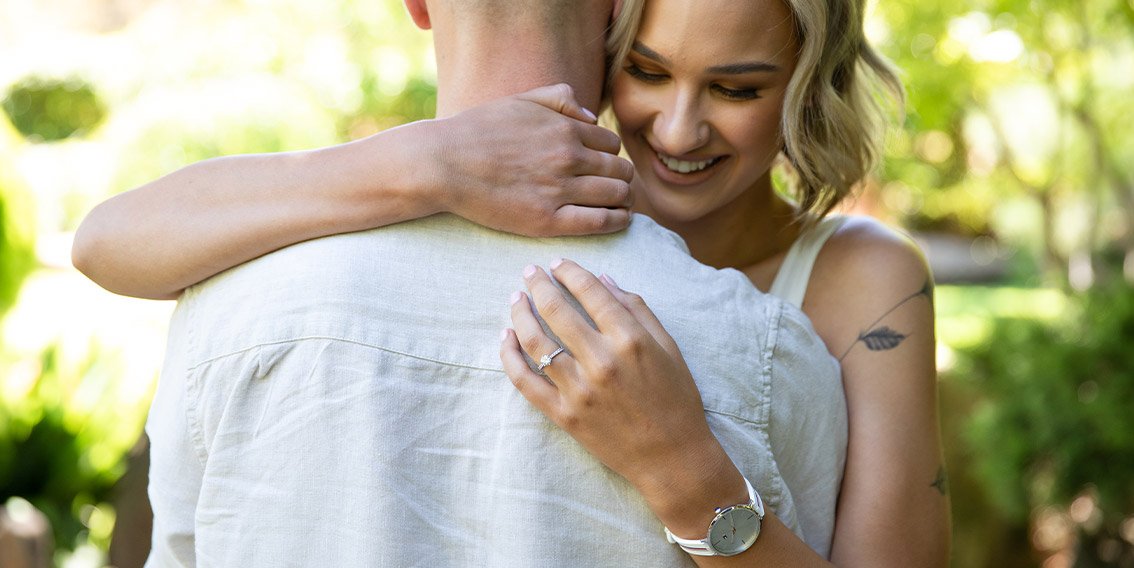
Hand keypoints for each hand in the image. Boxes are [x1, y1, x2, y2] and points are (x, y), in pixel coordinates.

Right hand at [433, 84, 634, 236]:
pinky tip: (616, 220)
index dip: (610, 156)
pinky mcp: (547, 220)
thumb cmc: (477, 131)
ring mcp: (559, 189)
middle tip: (613, 188)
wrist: (443, 163)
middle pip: (621, 169)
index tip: (602, 167)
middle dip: (621, 178)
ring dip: (623, 200)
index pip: (611, 143)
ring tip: (617, 205)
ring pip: (618, 194)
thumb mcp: (520, 100)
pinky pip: (600, 222)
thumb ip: (558, 99)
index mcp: (564, 128)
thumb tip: (590, 116)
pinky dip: (617, 221)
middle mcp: (568, 156)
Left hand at [499, 260, 732, 508]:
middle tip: (529, 271)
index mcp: (631, 340)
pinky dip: (510, 356)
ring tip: (515, 299)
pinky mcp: (564, 415)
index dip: (570, 272)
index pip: (590, 293)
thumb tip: (605, 278)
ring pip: (535, 342)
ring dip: (520, 314)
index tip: (557, 262)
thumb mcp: (668, 347)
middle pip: (557, 310)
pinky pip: (525, 381)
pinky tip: (506, 337)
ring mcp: (579, 390)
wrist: (672, 457)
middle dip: (538, 284)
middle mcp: (602, 361)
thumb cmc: (676, 399)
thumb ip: (637, 309)